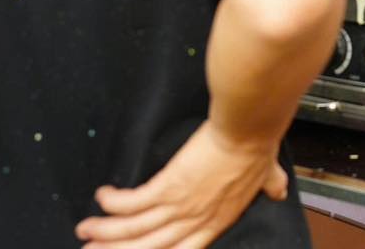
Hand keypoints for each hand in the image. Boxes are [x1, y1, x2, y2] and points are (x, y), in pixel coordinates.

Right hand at [75, 121, 286, 248]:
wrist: (249, 128)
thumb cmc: (257, 146)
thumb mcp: (266, 174)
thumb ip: (269, 186)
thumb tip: (279, 190)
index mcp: (218, 222)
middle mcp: (196, 220)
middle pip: (149, 247)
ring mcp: (181, 206)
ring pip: (134, 229)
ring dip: (105, 232)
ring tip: (85, 231)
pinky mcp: (169, 187)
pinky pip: (133, 202)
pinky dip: (113, 203)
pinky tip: (101, 198)